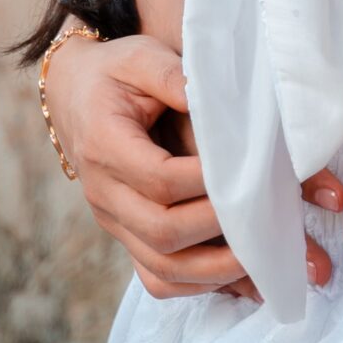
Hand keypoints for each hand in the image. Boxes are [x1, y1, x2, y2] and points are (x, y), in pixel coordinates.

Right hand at [46, 31, 342, 299]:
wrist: (75, 94)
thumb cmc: (115, 72)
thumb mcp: (140, 57)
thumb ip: (172, 75)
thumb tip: (207, 96)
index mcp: (104, 145)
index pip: (159, 178)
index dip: (205, 182)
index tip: (251, 172)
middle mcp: (104, 193)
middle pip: (160, 232)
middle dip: (218, 232)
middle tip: (267, 222)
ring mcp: (113, 221)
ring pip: (159, 267)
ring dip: (213, 272)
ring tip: (262, 263)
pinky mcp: (126, 235)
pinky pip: (156, 277)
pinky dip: (197, 285)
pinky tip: (238, 278)